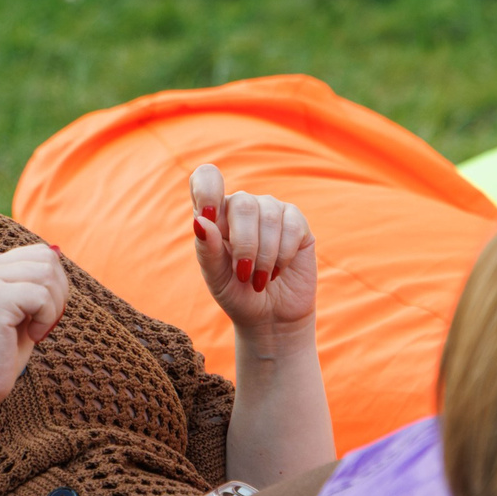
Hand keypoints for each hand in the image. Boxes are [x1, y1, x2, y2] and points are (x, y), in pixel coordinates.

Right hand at [0, 243, 68, 436]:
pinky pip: (42, 296)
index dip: (55, 283)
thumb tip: (57, 252)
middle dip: (58, 293)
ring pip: (47, 275)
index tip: (41, 313)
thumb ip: (32, 281)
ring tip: (34, 331)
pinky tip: (31, 336)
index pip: (40, 253)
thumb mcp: (19, 309)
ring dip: (52, 308)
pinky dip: (46, 320)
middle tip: (42, 322)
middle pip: (47, 259)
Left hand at [189, 166, 316, 336]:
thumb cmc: (236, 293)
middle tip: (243, 274)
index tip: (209, 216)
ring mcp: (271, 211)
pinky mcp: (296, 222)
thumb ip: (207, 249)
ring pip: (268, 216)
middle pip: (242, 203)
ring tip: (259, 280)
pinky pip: (292, 226)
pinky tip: (278, 270)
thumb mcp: (215, 277)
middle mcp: (242, 206)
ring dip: (264, 255)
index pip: (206, 178)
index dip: (207, 189)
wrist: (270, 317)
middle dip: (244, 244)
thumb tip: (200, 220)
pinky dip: (283, 254)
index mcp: (214, 214)